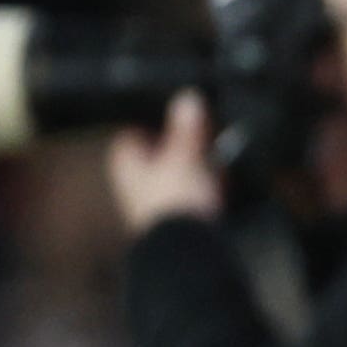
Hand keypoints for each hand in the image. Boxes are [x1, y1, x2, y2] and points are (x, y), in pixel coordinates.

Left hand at [108, 93, 222, 229]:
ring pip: (173, 176)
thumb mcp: (185, 155)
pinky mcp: (174, 220)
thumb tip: (187, 98)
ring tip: (216, 160)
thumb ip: (187, 128)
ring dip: (194, 169)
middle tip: (203, 135)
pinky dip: (202, 190)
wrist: (185, 248)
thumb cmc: (174, 201)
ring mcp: (153, 203)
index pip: (133, 133)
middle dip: (179, 146)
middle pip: (155, 155)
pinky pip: (188, 197)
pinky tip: (219, 187)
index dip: (153, 122)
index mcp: (127, 163)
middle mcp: (134, 183)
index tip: (175, 115)